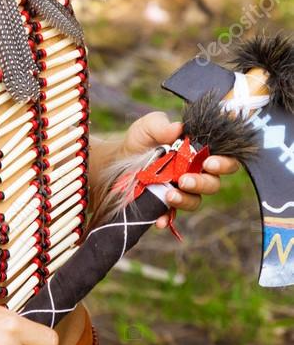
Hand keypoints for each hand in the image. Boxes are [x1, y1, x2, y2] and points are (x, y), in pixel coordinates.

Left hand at [121, 111, 240, 229]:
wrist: (120, 157)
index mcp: (198, 152)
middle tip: (185, 180)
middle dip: (202, 183)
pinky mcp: (167, 204)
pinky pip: (172, 216)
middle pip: (213, 184)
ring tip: (169, 194)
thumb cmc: (142, 139)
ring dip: (185, 200)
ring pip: (195, 201)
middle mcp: (195, 173)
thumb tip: (177, 128)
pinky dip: (167, 218)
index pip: (224, 160)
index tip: (210, 162)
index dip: (224, 163)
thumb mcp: (149, 126)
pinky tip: (159, 219)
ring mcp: (182, 191)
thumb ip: (162, 125)